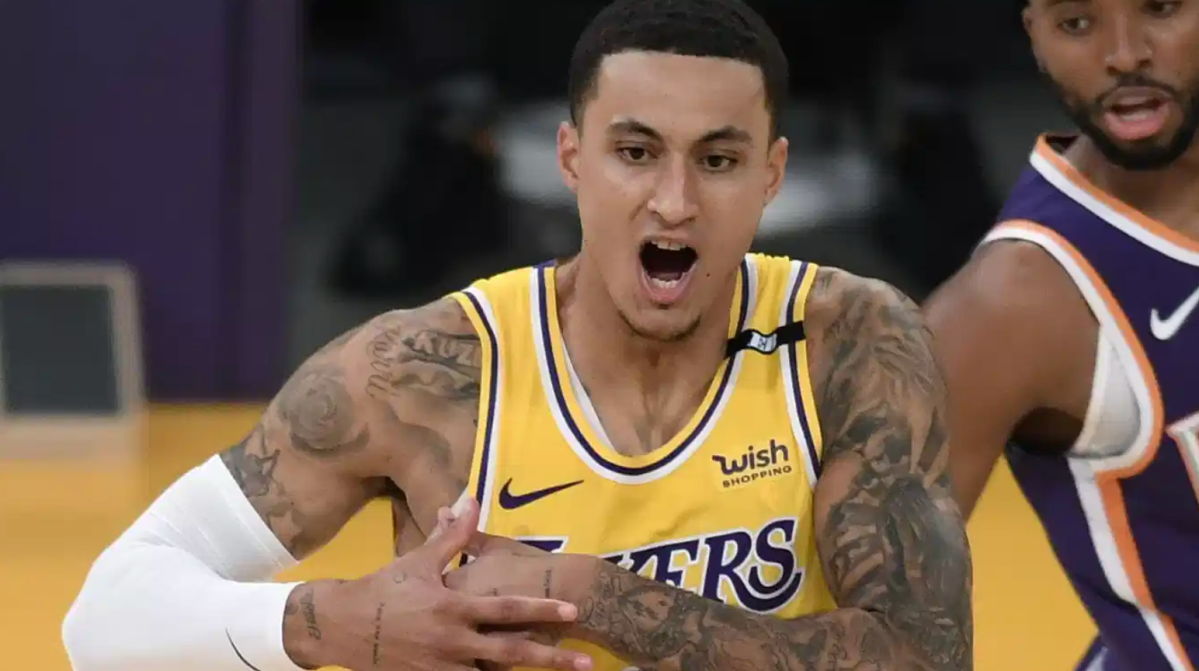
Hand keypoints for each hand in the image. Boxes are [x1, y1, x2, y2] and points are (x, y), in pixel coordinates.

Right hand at [294, 497, 592, 670]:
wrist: (342, 625)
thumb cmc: (386, 588)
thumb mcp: (419, 560)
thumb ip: (452, 536)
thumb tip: (471, 501)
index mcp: (455, 608)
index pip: (508, 611)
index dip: (542, 612)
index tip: (573, 613)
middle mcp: (453, 642)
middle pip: (511, 654)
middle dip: (551, 659)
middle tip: (586, 663)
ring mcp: (441, 668)